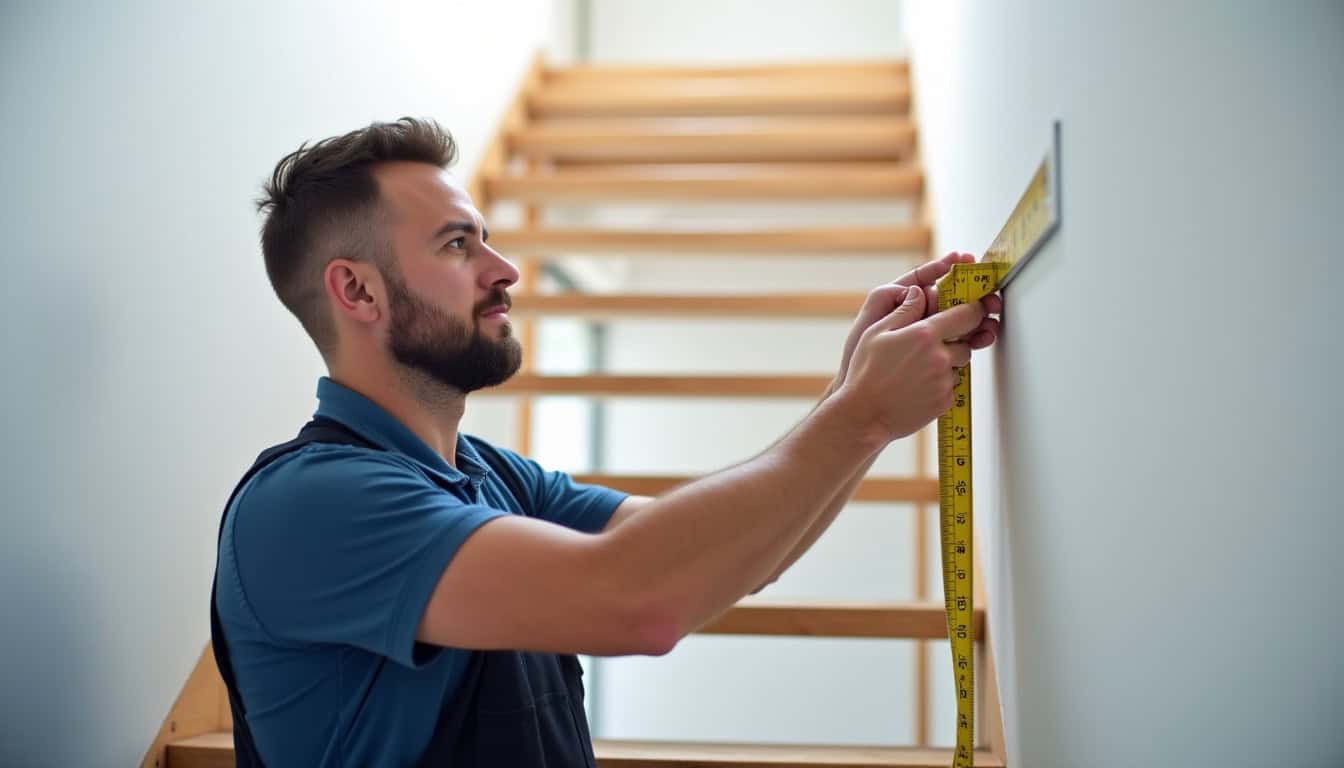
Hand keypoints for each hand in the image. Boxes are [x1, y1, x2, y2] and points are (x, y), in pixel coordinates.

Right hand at [832, 253, 1001, 390]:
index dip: (973, 308)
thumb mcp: (876, 332)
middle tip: (930, 345)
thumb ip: (904, 310)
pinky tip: (917, 384)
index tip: (972, 308)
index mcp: (925, 335)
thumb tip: (919, 293)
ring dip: (948, 362)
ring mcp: (944, 381)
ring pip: (960, 365)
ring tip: (918, 368)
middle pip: (967, 341)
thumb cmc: (866, 374)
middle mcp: (940, 357)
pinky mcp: (945, 401)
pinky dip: (941, 383)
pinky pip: (952, 386)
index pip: (967, 314)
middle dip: (955, 340)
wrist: (864, 415)